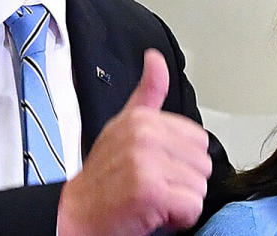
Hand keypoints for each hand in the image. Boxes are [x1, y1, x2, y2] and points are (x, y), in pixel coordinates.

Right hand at [57, 49, 211, 235]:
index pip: (198, 139)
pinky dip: (179, 219)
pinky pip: (192, 207)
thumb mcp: (122, 126)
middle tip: (155, 186)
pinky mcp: (151, 191)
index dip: (181, 160)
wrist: (74, 215)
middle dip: (184, 181)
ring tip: (153, 199)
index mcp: (142, 118)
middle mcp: (144, 135)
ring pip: (199, 186)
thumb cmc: (101, 177)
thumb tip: (156, 58)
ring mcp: (146, 162)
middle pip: (203, 162)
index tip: (157, 167)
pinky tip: (155, 213)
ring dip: (180, 201)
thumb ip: (148, 93)